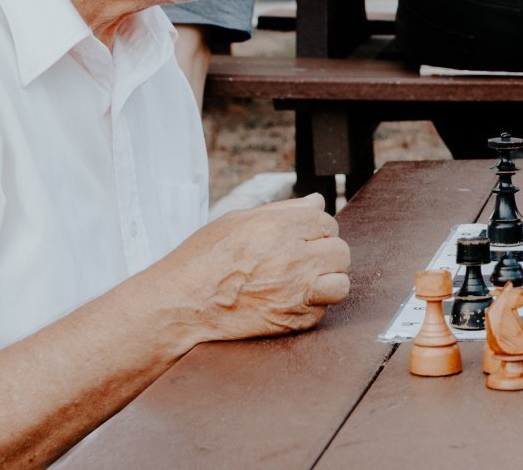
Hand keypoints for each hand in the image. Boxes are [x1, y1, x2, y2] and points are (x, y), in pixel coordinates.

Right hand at [150, 194, 350, 341]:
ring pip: (341, 281)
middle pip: (339, 250)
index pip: (326, 221)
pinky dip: (313, 307)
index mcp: (279, 228)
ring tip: (306, 282)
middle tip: (302, 260)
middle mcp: (293, 258)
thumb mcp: (237, 221)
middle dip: (325, 253)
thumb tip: (317, 203)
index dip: (314, 229)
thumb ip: (283, 211)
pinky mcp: (293, 320)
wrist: (181, 306)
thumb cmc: (202, 260)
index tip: (300, 238)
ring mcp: (296, 291)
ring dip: (328, 280)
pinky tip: (291, 301)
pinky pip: (324, 310)